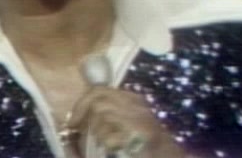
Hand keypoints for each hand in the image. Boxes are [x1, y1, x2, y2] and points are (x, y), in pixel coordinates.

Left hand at [68, 86, 185, 156]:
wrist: (169, 155)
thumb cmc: (143, 141)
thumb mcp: (127, 119)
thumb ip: (109, 111)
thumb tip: (80, 112)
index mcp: (132, 99)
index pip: (100, 90)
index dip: (82, 102)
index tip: (73, 118)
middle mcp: (135, 105)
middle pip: (98, 99)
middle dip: (82, 112)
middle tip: (75, 127)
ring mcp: (138, 119)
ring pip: (102, 116)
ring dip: (98, 132)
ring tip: (105, 142)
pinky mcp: (138, 135)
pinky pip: (109, 137)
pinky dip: (107, 144)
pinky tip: (115, 148)